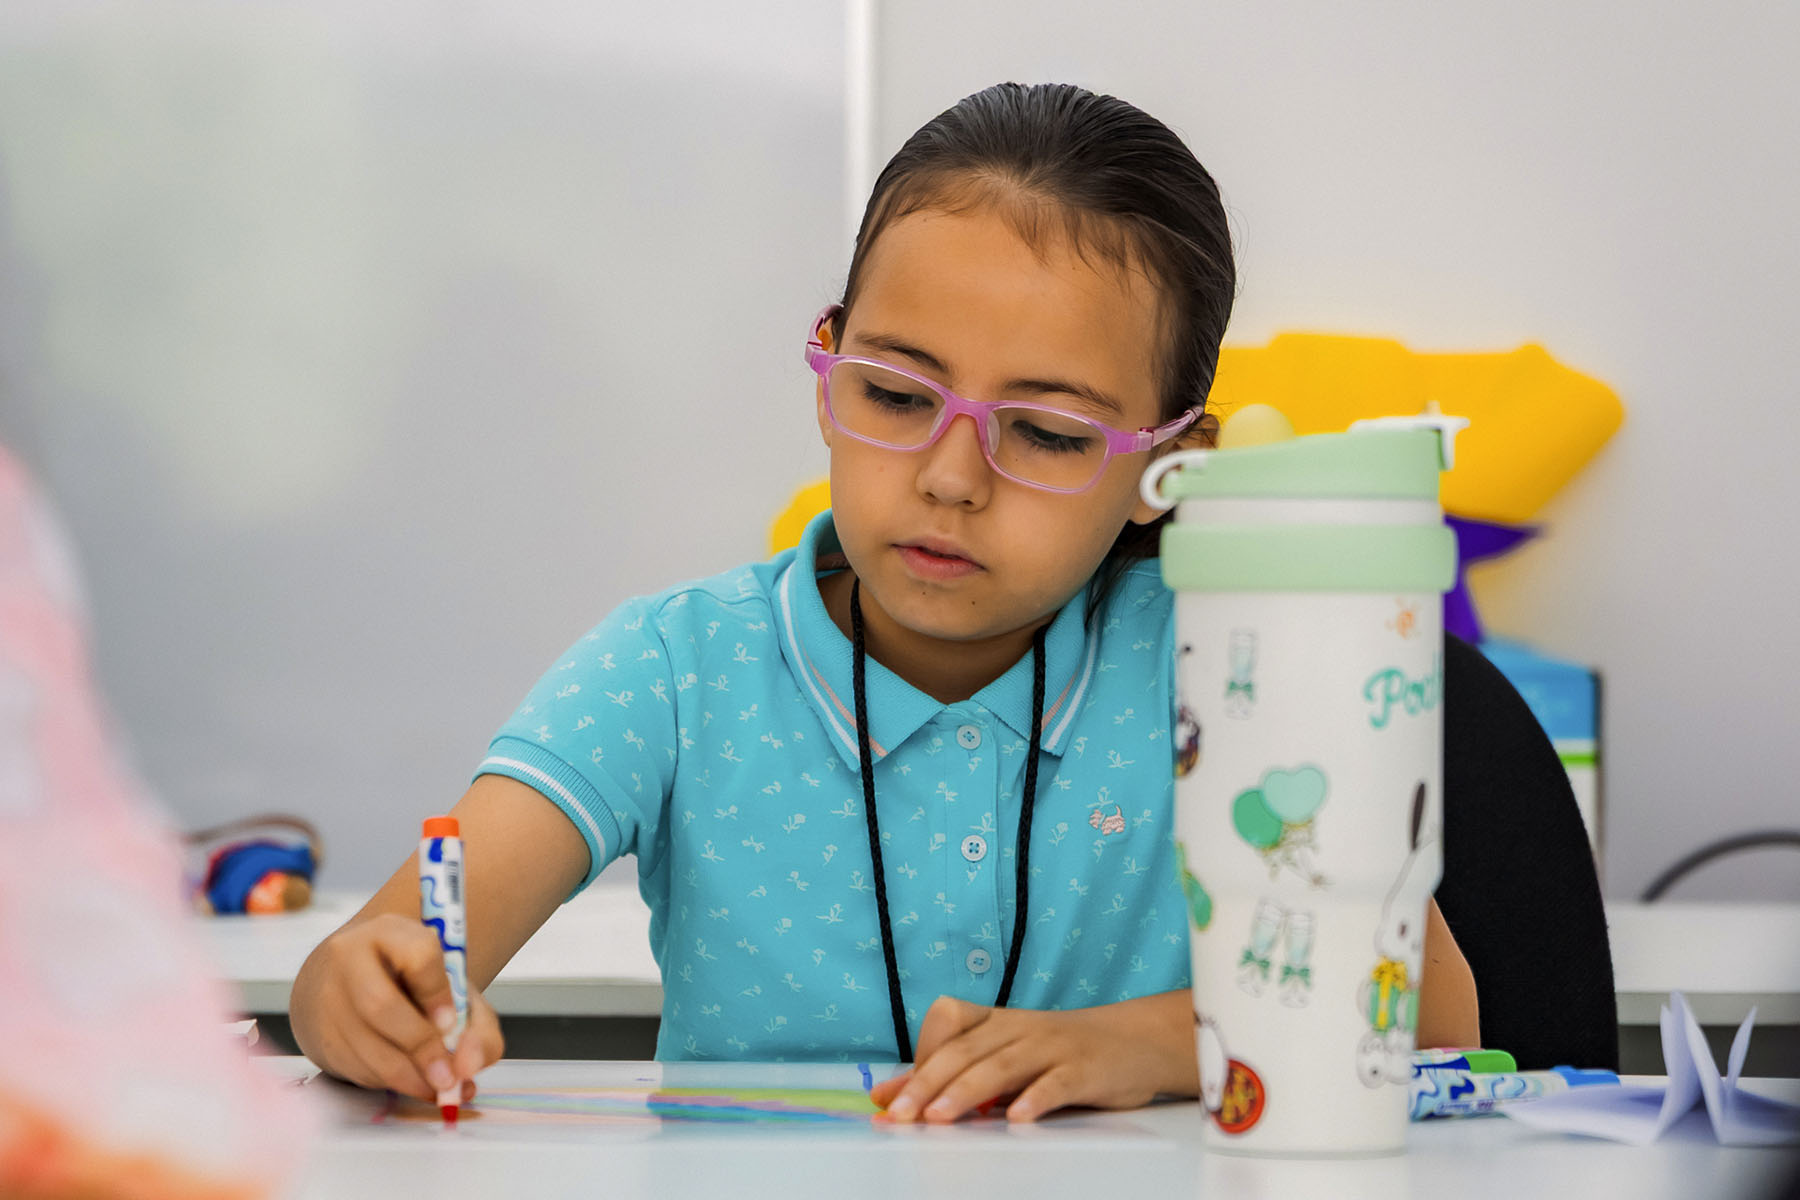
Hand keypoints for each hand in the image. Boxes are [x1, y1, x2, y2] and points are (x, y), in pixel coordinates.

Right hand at [289, 912, 503, 1102]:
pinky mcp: (319, 1034)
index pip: (418, 954)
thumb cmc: (415, 988)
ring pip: (367, 1046)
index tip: (452, 1022)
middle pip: (381, 1005)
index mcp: (391, 931)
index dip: (437, 993)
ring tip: (437, 1087)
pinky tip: (408, 1079)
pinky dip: (388, 1082)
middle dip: (421, 1047)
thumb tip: (469, 1066)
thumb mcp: (455, 994)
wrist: (351, 986)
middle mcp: (350, 957)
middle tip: (448, 1077)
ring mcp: (328, 996)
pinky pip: (355, 1067)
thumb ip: (479, 1028)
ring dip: (408, 1077)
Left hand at [868, 990, 1197, 1123]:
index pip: (946, 1022)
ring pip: (1002, 1064)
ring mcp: (1052, 1046)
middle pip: (964, 1050)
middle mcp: (1019, 1027)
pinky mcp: (1084, 1069)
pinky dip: (1035, 1098)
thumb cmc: (1060, 1053)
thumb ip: (947, 1075)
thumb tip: (885, 1097)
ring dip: (967, 1091)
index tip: (895, 1097)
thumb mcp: (1003, 1057)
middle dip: (927, 1082)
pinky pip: (1056, 1082)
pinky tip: (1018, 1117)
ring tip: (940, 1117)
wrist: (1136, 1041)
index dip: (920, 1057)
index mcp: (995, 1020)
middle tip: (900, 1115)